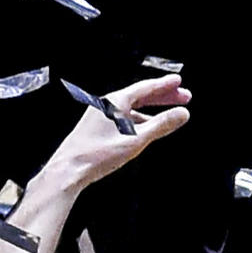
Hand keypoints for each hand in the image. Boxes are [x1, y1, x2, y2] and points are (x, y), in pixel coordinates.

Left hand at [35, 74, 192, 199]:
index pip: (146, 87)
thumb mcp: (136, 140)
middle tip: (182, 96)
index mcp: (115, 102)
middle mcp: (107, 105)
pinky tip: (146, 129)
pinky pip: (125, 119)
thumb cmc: (96, 154)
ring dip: (152, 110)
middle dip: (163, 97)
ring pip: (132, 109)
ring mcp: (101, 116)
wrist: (69, 170)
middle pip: (140, 96)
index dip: (165, 85)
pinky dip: (140, 121)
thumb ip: (161, 125)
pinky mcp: (97, 129)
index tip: (178, 82)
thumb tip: (181, 114)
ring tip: (168, 114)